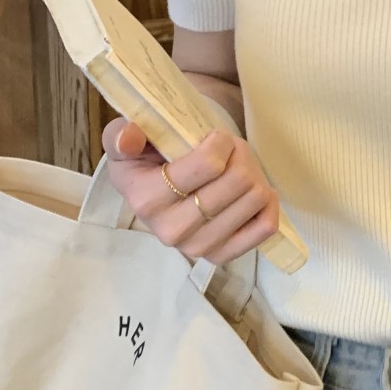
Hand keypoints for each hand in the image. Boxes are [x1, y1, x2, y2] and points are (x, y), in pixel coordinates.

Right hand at [101, 118, 280, 264]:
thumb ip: (121, 134)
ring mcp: (199, 247)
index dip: (221, 142)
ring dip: (253, 174)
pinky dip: (269, 202)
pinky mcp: (223, 255)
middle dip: (240, 155)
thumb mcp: (127, 139)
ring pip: (256, 198)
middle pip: (238, 180)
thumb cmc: (146, 157)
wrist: (159, 187)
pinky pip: (266, 226)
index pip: (209, 164)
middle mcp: (171, 231)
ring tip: (236, 169)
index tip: (213, 137)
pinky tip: (254, 190)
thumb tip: (128, 138)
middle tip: (229, 151)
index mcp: (147, 199)